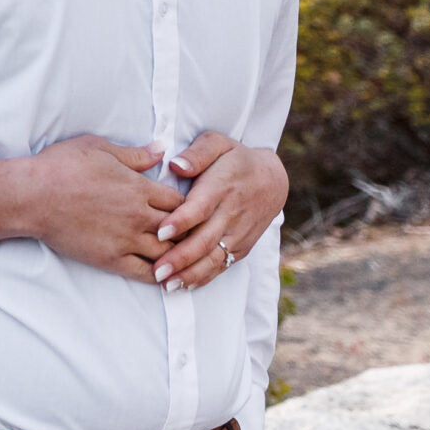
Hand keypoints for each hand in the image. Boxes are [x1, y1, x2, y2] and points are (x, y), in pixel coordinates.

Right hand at [13, 135, 182, 281]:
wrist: (31, 195)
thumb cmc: (60, 166)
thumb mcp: (99, 148)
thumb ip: (135, 154)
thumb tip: (162, 150)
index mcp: (138, 187)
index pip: (180, 201)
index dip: (187, 205)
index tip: (187, 208)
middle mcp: (138, 215)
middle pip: (181, 229)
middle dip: (189, 232)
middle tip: (194, 235)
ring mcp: (126, 239)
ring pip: (168, 252)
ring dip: (179, 254)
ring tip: (186, 257)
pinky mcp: (111, 258)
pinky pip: (146, 272)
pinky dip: (161, 276)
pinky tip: (168, 277)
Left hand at [150, 134, 287, 291]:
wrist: (273, 179)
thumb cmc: (234, 159)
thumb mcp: (217, 143)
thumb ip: (197, 153)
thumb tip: (176, 164)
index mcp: (221, 188)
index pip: (200, 208)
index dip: (181, 221)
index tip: (160, 232)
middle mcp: (230, 214)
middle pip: (205, 240)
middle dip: (180, 258)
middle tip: (157, 270)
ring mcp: (237, 233)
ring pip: (214, 258)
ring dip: (190, 273)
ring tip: (167, 285)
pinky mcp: (241, 246)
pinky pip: (223, 264)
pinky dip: (204, 277)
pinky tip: (185, 286)